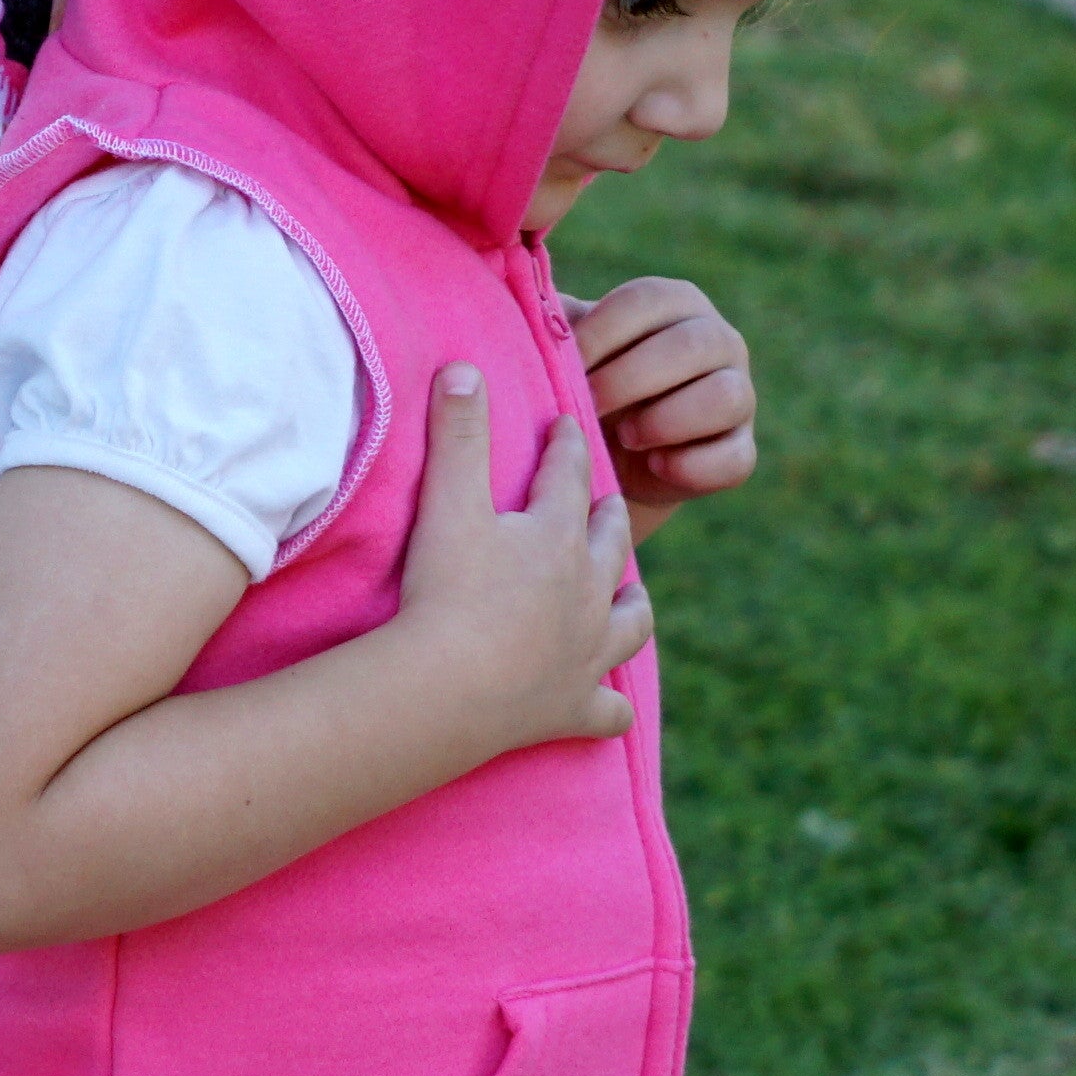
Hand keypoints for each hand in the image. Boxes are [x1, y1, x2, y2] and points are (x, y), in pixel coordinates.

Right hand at [396, 366, 650, 755]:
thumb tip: (463, 365)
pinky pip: (607, 711)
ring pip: (629, 622)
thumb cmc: (444, 591)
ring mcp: (586, 653)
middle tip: (606, 503)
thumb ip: (457, 432)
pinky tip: (611, 706)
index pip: (569, 474)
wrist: (445, 690)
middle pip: (611, 542)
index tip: (568, 424)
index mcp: (558, 536)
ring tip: (630, 595)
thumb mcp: (447, 502)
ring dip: (631, 605)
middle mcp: (587, 591)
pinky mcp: (572, 709)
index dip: (568, 445)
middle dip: (609, 516)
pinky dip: (610, 707)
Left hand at [568, 279, 755, 532]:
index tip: (565, 366)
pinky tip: (654, 465)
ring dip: (666, 419)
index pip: (645, 302)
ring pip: (726, 396)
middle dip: (628, 379)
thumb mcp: (569, 352)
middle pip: (691, 345)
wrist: (613, 457)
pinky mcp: (742, 450)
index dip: (600, 335)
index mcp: (676, 303)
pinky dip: (692, 466)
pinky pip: (734, 458)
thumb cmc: (586, 387)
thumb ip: (552, 324)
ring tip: (625, 436)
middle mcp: (718, 340)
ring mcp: (739, 395)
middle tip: (589, 406)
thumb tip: (524, 307)